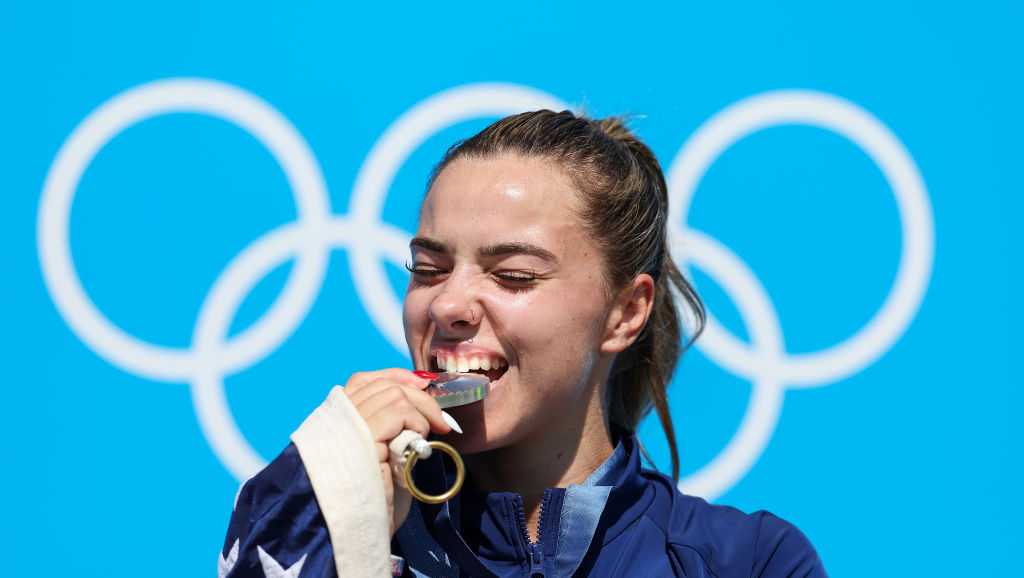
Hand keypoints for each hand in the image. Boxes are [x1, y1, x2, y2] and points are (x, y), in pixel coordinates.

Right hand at [342, 368, 450, 534]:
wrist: (351, 532)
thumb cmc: (369, 501)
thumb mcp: (380, 457)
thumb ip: (388, 430)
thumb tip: (419, 406)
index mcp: (334, 421)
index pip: (363, 380)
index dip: (395, 377)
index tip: (422, 386)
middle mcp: (335, 418)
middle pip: (383, 384)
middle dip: (418, 395)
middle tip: (441, 420)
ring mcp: (347, 424)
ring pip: (394, 393)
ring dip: (420, 411)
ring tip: (427, 436)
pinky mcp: (362, 435)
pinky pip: (398, 410)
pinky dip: (417, 421)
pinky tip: (419, 443)